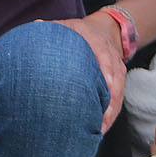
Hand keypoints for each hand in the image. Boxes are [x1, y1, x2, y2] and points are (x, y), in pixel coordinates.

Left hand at [52, 12, 126, 132]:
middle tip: (100, 118)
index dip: (106, 71)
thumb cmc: (80, 32)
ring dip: (110, 112)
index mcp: (97, 41)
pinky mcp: (120, 81)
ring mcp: (118, 70)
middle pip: (115, 79)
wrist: (106, 30)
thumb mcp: (66, 27)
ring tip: (99, 129)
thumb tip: (35, 28)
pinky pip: (118, 100)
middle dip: (109, 99)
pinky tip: (100, 128)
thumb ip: (50, 29)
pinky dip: (110, 114)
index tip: (105, 85)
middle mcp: (111, 57)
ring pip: (118, 93)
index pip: (104, 55)